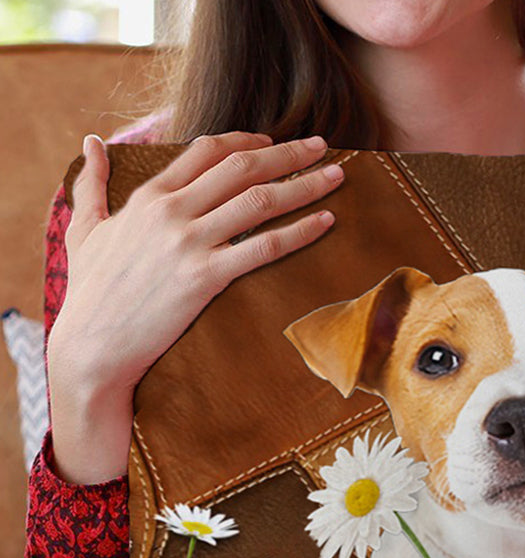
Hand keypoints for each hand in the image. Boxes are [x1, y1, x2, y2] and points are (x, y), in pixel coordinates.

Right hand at [50, 129, 344, 394]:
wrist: (93, 344)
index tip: (274, 142)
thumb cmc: (91, 292)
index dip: (247, 141)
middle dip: (288, 153)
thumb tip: (91, 142)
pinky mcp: (206, 277)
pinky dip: (300, 231)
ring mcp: (190, 243)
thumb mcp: (83, 230)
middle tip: (323, 146)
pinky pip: (265, 246)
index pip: (207, 150)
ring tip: (337, 176)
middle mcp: (172, 211)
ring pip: (260, 200)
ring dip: (305, 184)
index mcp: (149, 196)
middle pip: (242, 167)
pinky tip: (326, 222)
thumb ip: (91, 184)